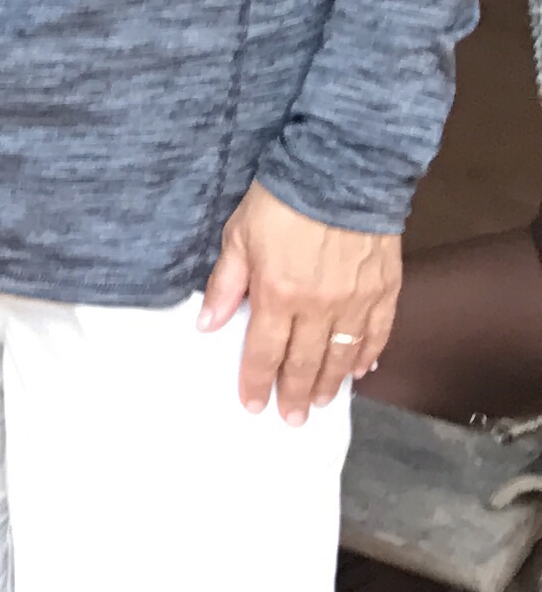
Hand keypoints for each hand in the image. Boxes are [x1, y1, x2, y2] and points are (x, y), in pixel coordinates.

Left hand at [200, 181, 400, 421]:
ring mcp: (357, 300)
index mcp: (277, 294)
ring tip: (323, 402)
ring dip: (332, 382)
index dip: (256, 381)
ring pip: (343, 354)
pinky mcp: (385, 288)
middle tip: (293, 419)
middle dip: (296, 394)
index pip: (263, 351)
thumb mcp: (237, 237)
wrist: (339, 172)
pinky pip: (378, 333)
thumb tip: (207, 324)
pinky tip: (360, 370)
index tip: (253, 404)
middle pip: (305, 362)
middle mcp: (319, 306)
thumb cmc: (280, 201)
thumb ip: (225, 285)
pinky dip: (369, 355)